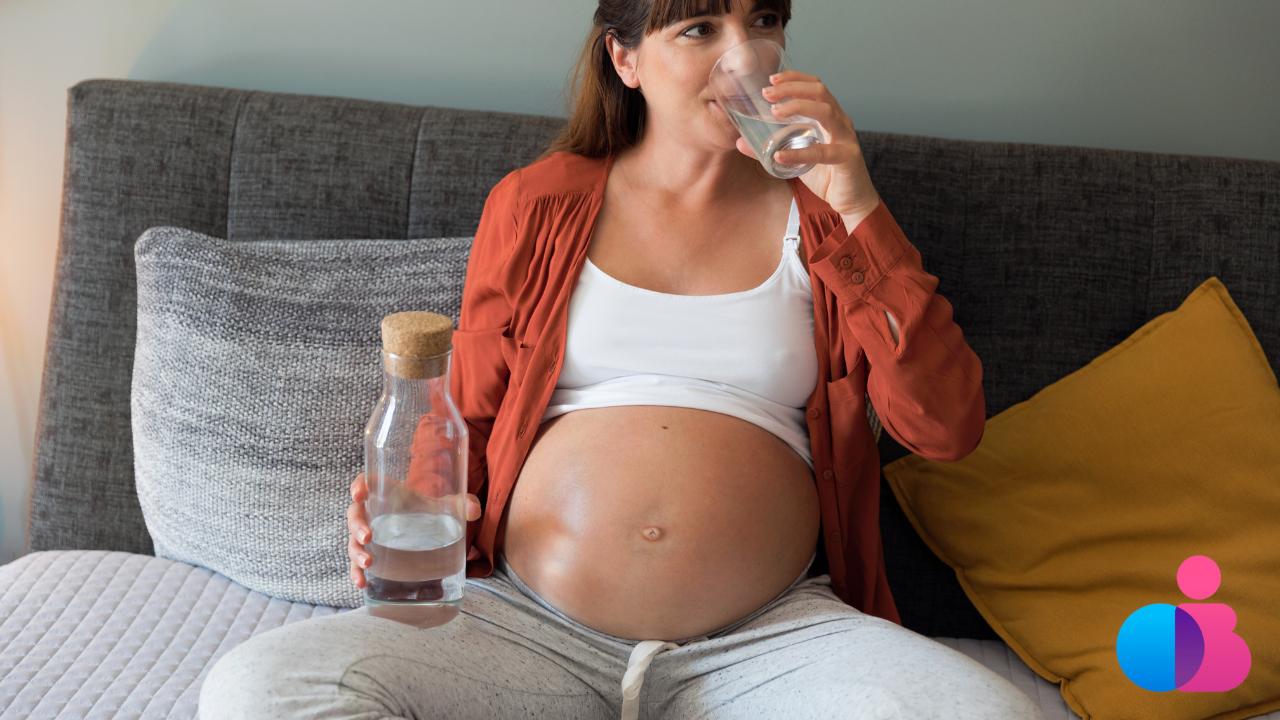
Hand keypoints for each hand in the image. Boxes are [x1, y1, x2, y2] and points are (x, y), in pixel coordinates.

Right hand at [346, 472, 482, 588]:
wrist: (427, 532)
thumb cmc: (430, 512)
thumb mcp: (447, 507)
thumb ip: (462, 505)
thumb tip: (475, 510)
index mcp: (388, 494)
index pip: (367, 482)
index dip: (359, 485)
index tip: (359, 493)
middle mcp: (374, 514)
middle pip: (355, 514)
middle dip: (357, 525)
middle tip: (368, 537)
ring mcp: (370, 535)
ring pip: (353, 541)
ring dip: (355, 552)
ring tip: (367, 564)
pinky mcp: (372, 555)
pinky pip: (356, 563)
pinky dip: (355, 573)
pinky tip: (361, 582)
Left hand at [736, 70, 880, 231]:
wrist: (851, 200)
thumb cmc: (826, 175)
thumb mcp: (795, 157)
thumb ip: (773, 147)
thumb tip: (741, 142)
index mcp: (830, 116)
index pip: (815, 86)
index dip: (794, 78)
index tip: (771, 79)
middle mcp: (840, 121)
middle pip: (819, 91)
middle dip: (792, 88)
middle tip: (767, 93)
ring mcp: (846, 138)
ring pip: (825, 111)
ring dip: (798, 107)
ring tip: (775, 112)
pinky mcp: (848, 158)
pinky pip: (822, 152)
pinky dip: (799, 153)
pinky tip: (779, 156)